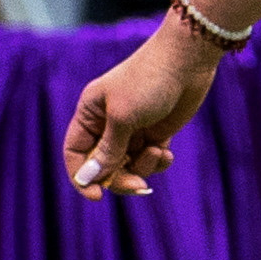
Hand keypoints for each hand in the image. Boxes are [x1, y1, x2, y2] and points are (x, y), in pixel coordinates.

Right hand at [60, 15, 223, 200]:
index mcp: (89, 114)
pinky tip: (167, 152)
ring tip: (158, 152)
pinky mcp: (156, 132)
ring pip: (129, 164)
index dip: (81, 176)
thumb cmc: (148, 82)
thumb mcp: (123, 118)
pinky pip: (151, 159)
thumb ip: (108, 149)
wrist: (185, 63)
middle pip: (104, 165)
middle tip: (139, 185)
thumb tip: (89, 177)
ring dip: (143, 167)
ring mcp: (133, 129)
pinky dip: (158, 161)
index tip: (96, 197)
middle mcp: (107, 123)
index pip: (75, 152)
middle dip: (120, 178)